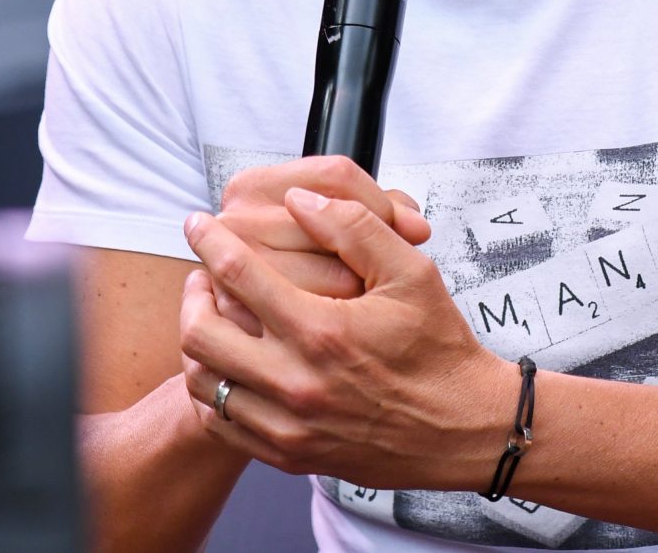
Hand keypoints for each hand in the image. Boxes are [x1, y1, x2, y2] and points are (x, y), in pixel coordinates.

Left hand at [178, 188, 516, 489]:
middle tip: (205, 274)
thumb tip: (301, 201)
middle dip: (193, 292)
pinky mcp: (289, 456)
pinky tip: (230, 365)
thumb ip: (354, 227)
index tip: (196, 223)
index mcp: (322, 331)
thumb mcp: (411, 271)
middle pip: (201, 332)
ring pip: (204, 382)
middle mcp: (296, 383)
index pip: (239, 274)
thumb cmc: (440, 349)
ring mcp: (289, 426)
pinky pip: (223, 423)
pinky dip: (214, 389)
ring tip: (215, 316)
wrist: (464, 428)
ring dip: (199, 341)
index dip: (209, 239)